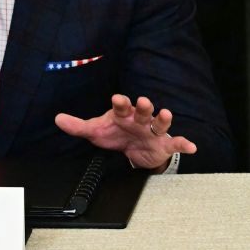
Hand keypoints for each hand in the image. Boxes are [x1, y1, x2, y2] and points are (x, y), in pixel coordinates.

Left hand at [55, 94, 196, 171]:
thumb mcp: (97, 131)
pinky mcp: (164, 144)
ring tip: (167, 114)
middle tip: (143, 101)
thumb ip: (78, 126)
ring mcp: (153, 131)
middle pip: (144, 110)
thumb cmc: (117, 135)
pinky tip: (191, 146)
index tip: (117, 98)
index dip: (120, 102)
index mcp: (124, 114)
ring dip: (164, 118)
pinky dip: (184, 144)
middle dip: (144, 106)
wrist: (135, 151)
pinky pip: (176, 143)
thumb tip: (58, 119)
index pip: (122, 106)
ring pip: (160, 122)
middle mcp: (141, 119)